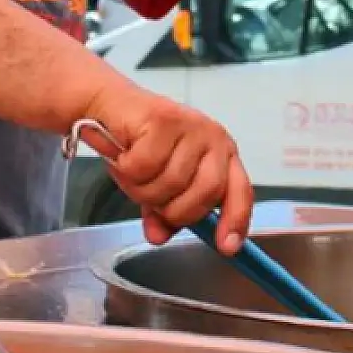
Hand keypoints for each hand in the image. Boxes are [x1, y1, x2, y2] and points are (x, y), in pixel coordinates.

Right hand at [79, 83, 254, 252]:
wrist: (112, 106)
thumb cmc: (140, 144)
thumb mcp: (158, 185)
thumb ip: (163, 213)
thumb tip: (159, 237)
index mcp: (221, 155)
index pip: (241, 192)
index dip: (236, 221)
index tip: (227, 246)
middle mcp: (213, 138)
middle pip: (207, 193)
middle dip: (174, 209)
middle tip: (151, 199)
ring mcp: (192, 126)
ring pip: (172, 182)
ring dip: (143, 188)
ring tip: (132, 173)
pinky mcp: (165, 118)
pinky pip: (145, 166)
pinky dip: (127, 169)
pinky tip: (123, 155)